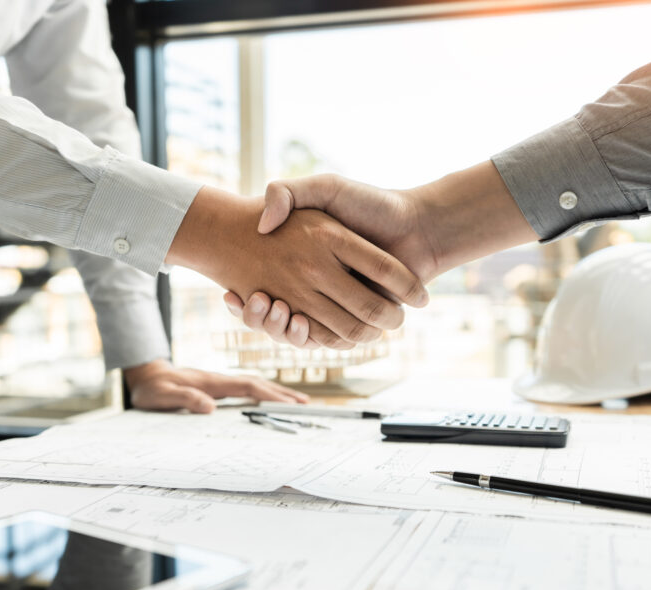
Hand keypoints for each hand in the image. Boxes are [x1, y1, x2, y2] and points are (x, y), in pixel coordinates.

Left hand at [123, 359, 307, 413]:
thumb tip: (210, 408)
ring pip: (253, 384)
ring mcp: (219, 382)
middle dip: (282, 393)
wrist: (144, 376)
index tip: (289, 404)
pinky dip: (262, 393)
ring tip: (296, 402)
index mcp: (212, 382)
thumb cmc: (152, 388)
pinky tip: (269, 400)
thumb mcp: (164, 396)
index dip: (270, 394)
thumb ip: (185, 399)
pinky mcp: (215, 387)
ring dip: (275, 392)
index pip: (248, 386)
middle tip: (305, 404)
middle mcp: (219, 380)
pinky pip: (244, 389)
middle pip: (258, 383)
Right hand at [226, 163, 538, 343]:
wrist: (420, 228)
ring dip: (278, 329)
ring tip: (274, 308)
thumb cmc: (374, 204)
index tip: (230, 295)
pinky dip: (306, 338)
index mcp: (306, 260)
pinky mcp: (355, 320)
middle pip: (274, 316)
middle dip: (258, 317)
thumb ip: (289, 191)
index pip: (263, 289)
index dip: (244, 300)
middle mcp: (317, 286)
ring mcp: (336, 305)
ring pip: (294, 332)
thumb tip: (262, 222)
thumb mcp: (326, 188)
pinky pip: (323, 340)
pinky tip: (295, 320)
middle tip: (253, 303)